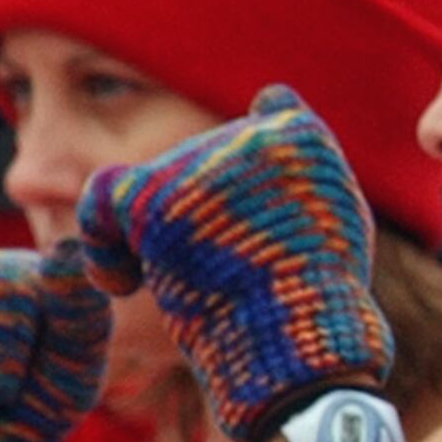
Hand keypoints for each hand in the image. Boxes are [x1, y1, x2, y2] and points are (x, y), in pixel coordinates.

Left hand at [76, 88, 392, 441]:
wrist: (294, 347)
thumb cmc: (317, 299)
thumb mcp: (338, 216)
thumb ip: (306, 160)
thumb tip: (270, 94)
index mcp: (303, 137)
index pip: (265, 119)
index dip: (251, 175)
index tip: (254, 225)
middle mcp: (249, 135)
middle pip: (203, 158)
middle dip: (207, 211)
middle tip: (226, 274)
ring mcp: (197, 163)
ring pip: (154, 181)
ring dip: (161, 233)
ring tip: (185, 285)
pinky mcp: (151, 197)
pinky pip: (103, 197)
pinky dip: (102, 238)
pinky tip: (122, 279)